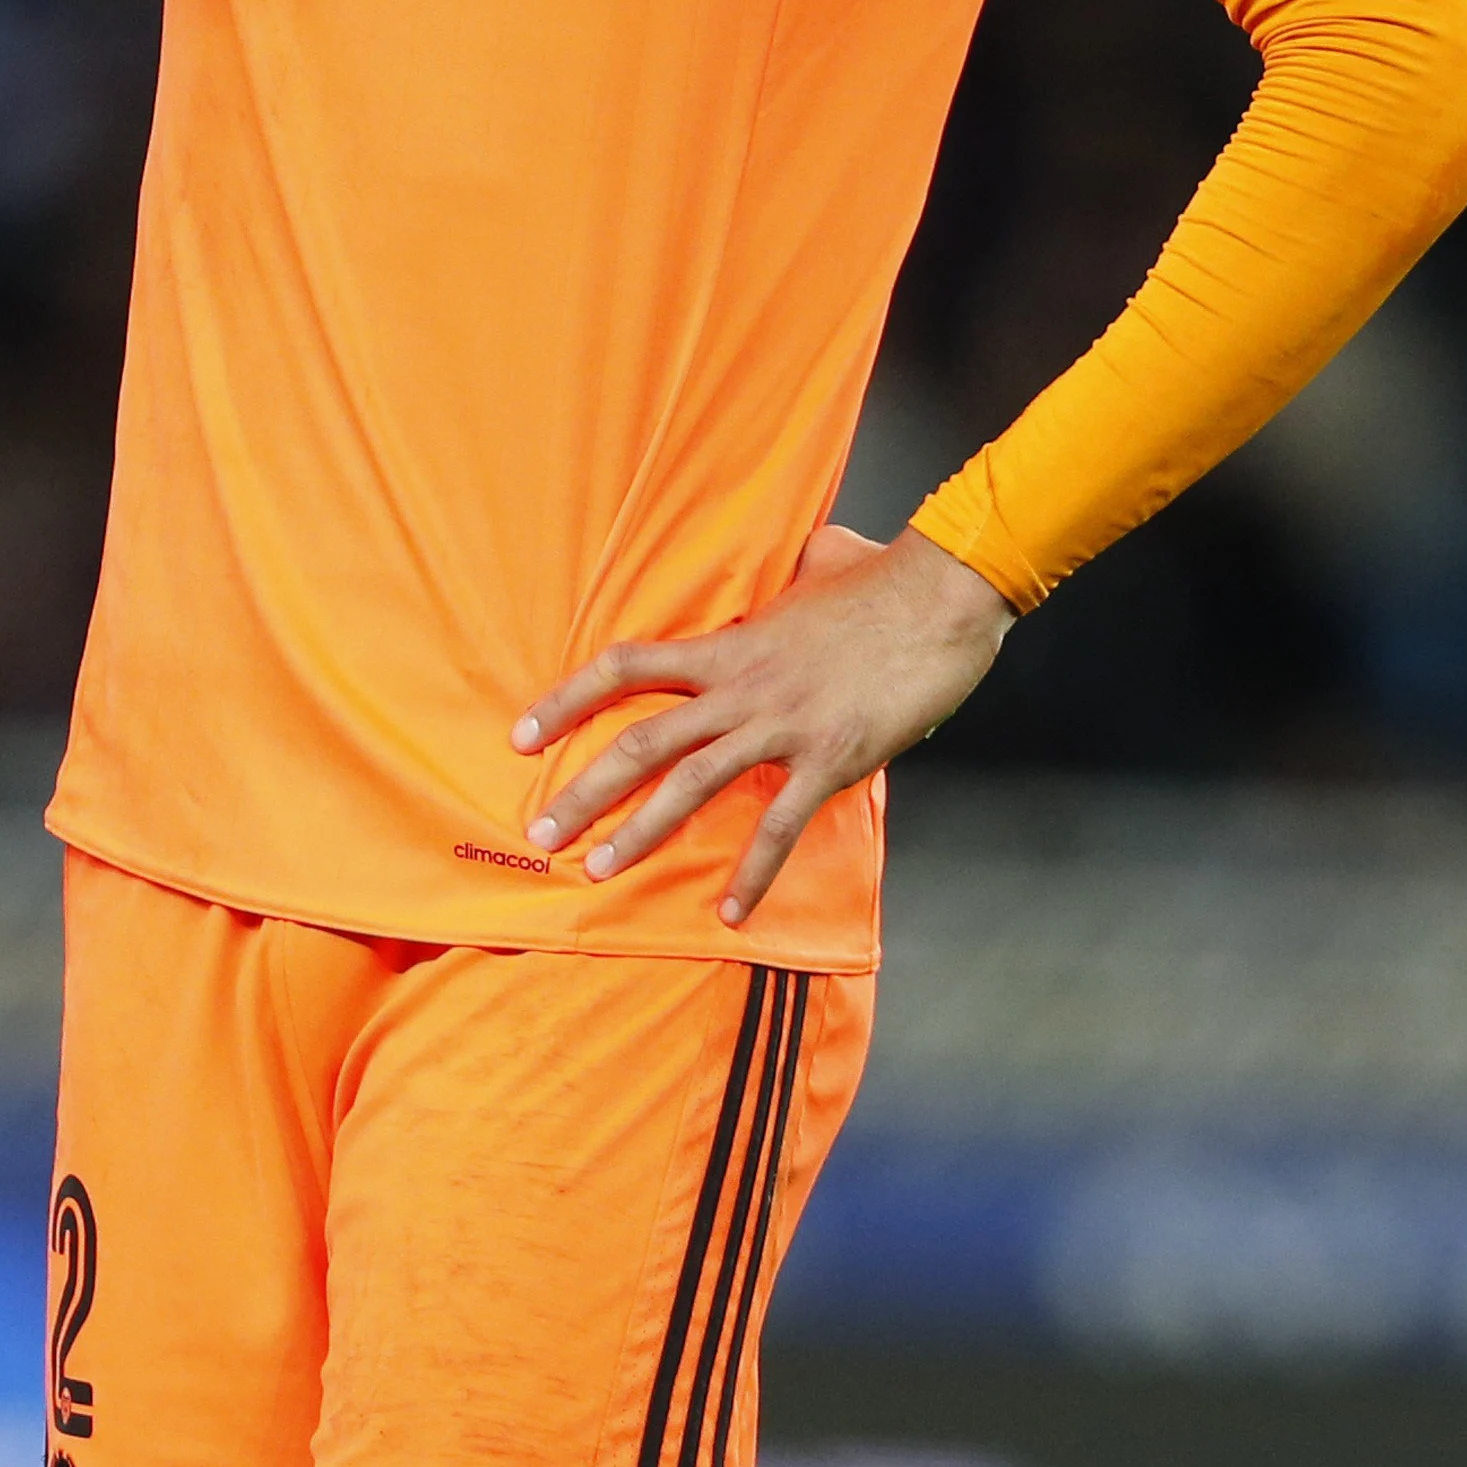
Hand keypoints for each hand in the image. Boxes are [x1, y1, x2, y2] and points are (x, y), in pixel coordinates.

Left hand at [509, 526, 1016, 923]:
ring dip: (639, 834)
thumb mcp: (822, 563)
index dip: (567, 701)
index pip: (624, 667)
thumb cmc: (886, 579)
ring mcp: (781, 727)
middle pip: (640, 741)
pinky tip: (731, 913)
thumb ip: (798, 571)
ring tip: (598, 870)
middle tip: (541, 832)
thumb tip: (812, 554)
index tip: (522, 734)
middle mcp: (741, 688)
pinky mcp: (828, 760)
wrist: (943, 597)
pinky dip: (753, 875)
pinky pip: (778, 827)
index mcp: (730, 645)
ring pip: (690, 786)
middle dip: (583, 791)